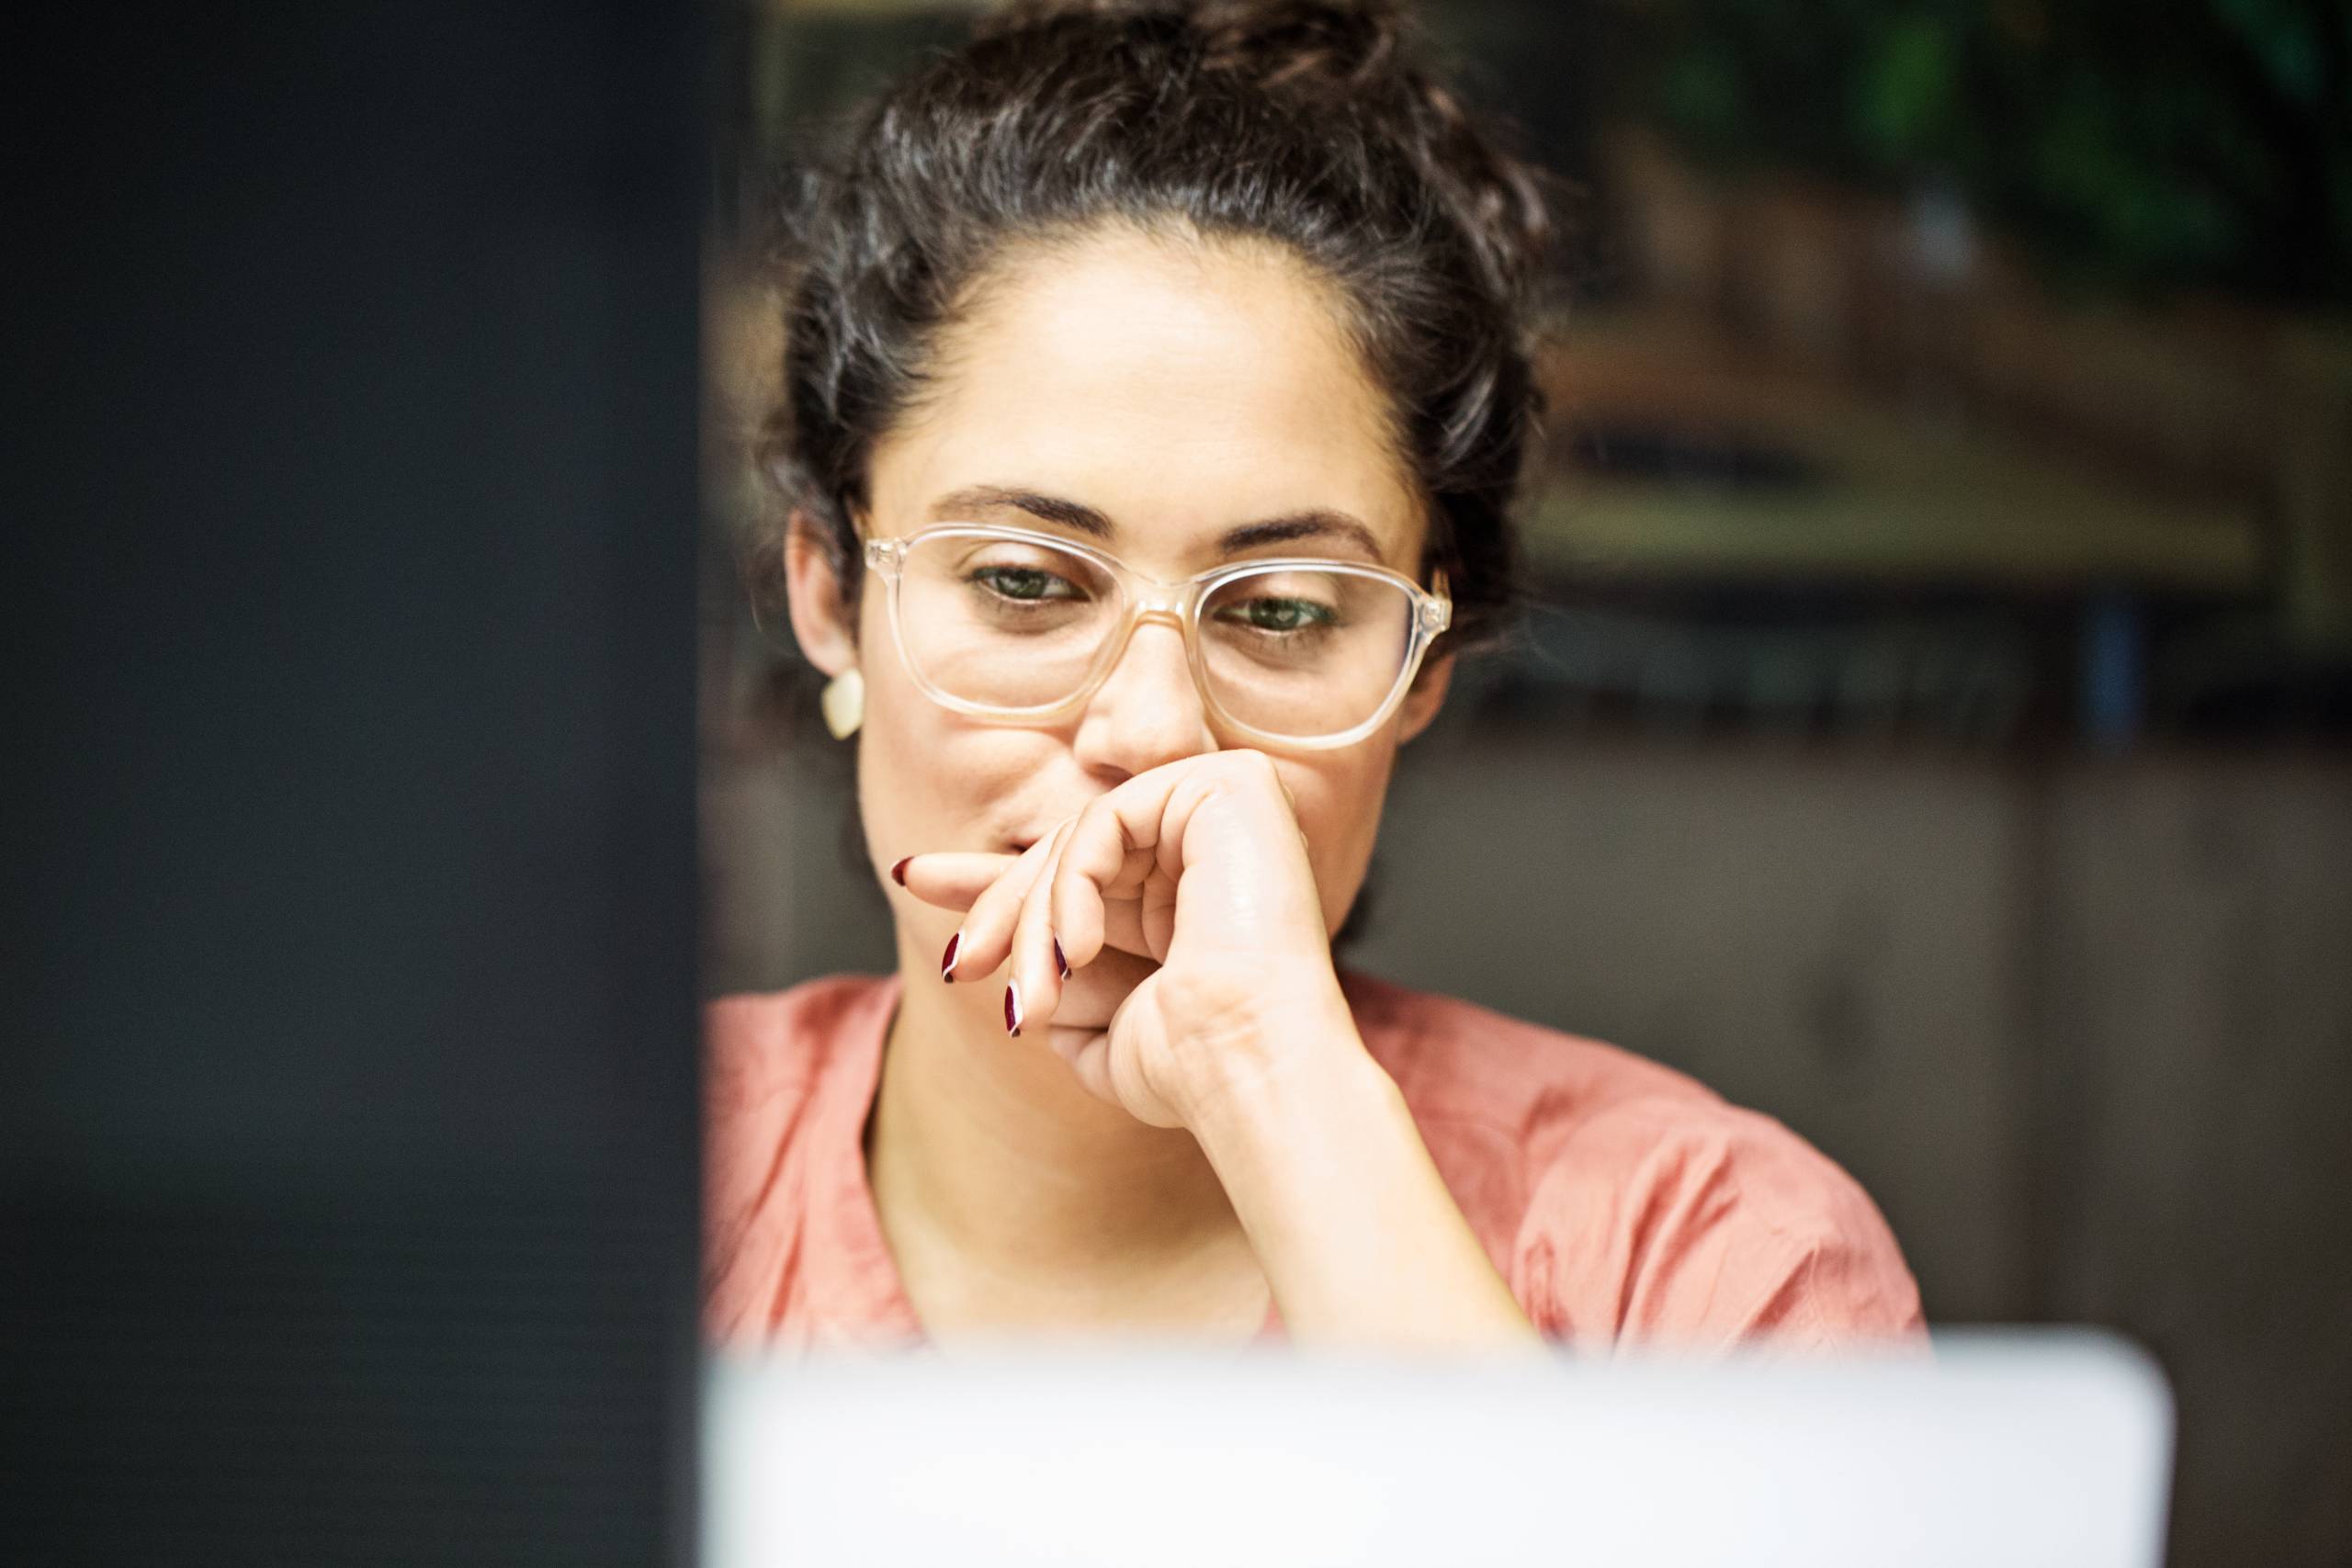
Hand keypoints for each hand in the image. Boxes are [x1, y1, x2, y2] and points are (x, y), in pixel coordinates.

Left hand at [900, 750, 1356, 1129]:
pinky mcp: (1232, 786)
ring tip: (1034, 995)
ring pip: (1079, 835)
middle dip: (998, 907)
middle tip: (960, 962)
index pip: (1076, 867)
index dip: (992, 878)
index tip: (912, 875)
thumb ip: (1048, 970)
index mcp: (1186, 895)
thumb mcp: (1091, 1018)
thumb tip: (977, 943)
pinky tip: (1077, 949)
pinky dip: (1073, 883)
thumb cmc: (1187, 1066)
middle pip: (1068, 848)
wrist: (1247, 1067)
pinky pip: (1106, 817)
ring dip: (1033, 918)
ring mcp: (1224, 809)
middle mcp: (1209, 844)